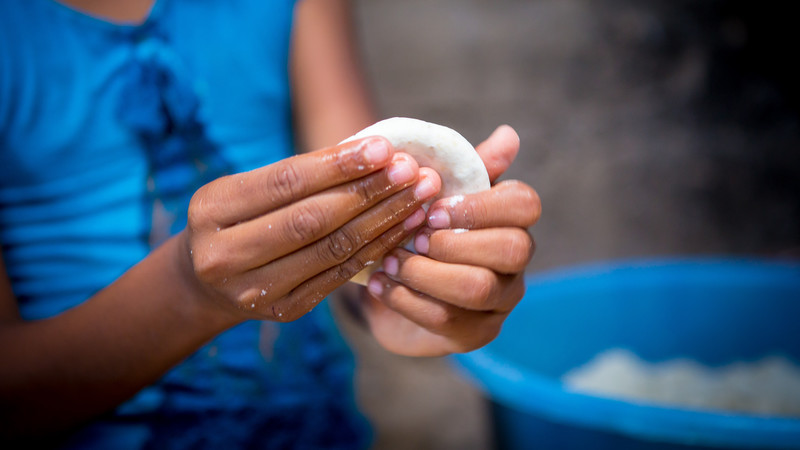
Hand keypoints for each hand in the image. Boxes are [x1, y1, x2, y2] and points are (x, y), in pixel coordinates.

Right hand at [181, 137, 441, 321]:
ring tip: (419, 196)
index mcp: (212, 209)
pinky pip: (340, 274)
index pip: (286, 182)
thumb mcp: (248, 188)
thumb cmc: (238, 218)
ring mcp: (255, 289)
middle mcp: (225, 254)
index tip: (384, 148)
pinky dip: (377, 248)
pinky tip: (404, 226)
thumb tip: (376, 151)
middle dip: (369, 192)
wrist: (207, 282)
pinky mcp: (286, 310)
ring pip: (332, 249)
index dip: (339, 165)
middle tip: (411, 171)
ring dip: (383, 220)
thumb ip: (300, 174)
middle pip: (312, 219)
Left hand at [361, 125, 540, 355]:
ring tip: (387, 261)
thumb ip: (468, 166)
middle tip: (413, 238)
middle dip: (455, 241)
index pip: (525, 204)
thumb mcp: (437, 192)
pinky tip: (379, 283)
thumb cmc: (420, 228)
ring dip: (425, 271)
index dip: (480, 205)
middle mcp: (516, 263)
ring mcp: (499, 302)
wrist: (393, 280)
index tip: (434, 209)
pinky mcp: (473, 334)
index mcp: (512, 221)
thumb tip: (508, 135)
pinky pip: (444, 319)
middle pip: (513, 248)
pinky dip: (404, 298)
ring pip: (477, 287)